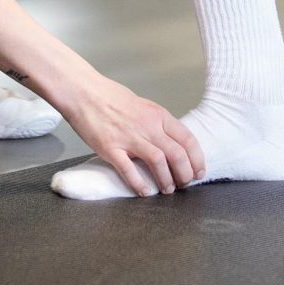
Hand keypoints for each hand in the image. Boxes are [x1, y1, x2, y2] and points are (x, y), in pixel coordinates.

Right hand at [52, 70, 203, 196]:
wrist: (84, 92)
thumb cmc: (112, 98)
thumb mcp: (143, 106)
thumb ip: (157, 123)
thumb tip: (170, 141)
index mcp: (158, 115)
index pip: (187, 139)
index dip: (196, 159)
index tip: (199, 171)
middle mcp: (147, 126)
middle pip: (177, 154)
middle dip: (185, 174)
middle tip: (185, 185)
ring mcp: (129, 137)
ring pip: (158, 162)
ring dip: (166, 180)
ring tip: (168, 190)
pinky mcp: (110, 148)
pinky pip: (128, 170)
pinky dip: (139, 184)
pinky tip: (144, 192)